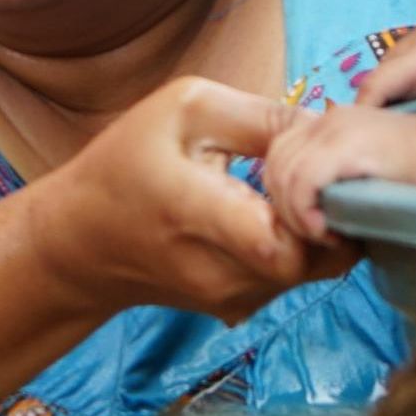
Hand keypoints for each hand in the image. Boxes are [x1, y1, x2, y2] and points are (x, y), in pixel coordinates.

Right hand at [29, 77, 342, 319]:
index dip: (320, 208)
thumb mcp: (185, 109)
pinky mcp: (245, 307)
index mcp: (194, 213)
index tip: (321, 167)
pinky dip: (308, 245)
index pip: (283, 244)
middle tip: (324, 170)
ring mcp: (234, 298)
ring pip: (316, 270)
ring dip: (324, 229)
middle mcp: (219, 272)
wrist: (81, 244)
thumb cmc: (127, 164)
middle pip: (315, 258)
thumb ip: (264, 117)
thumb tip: (332, 128)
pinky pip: (300, 277)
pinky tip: (283, 212)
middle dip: (334, 213)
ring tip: (300, 186)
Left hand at [264, 102, 415, 244]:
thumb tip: (317, 214)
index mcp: (332, 120)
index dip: (286, 194)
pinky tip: (329, 232)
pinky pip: (302, 183)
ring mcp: (335, 128)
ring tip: (326, 236)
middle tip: (316, 234)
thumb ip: (341, 180)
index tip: (313, 222)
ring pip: (282, 177)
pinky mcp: (345, 145)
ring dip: (297, 217)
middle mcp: (327, 118)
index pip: (280, 155)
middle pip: (273, 165)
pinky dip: (307, 214)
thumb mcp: (373, 170)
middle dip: (286, 208)